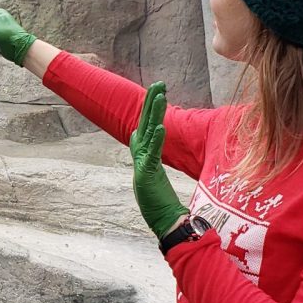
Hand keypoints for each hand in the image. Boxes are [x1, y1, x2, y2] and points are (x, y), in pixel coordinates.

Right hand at [129, 83, 187, 240]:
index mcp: (144, 152)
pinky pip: (153, 153)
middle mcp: (141, 154)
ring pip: (149, 132)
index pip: (147, 124)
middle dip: (152, 102)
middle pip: (146, 122)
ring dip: (154, 113)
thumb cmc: (159, 198)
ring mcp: (143, 163)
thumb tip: (153, 136)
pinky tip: (160, 126)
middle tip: (159, 83)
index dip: (151, 107)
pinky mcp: (147, 173)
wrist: (161, 219)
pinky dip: (157, 139)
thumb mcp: (153, 170)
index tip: (158, 90)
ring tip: (160, 96)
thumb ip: (152, 152)